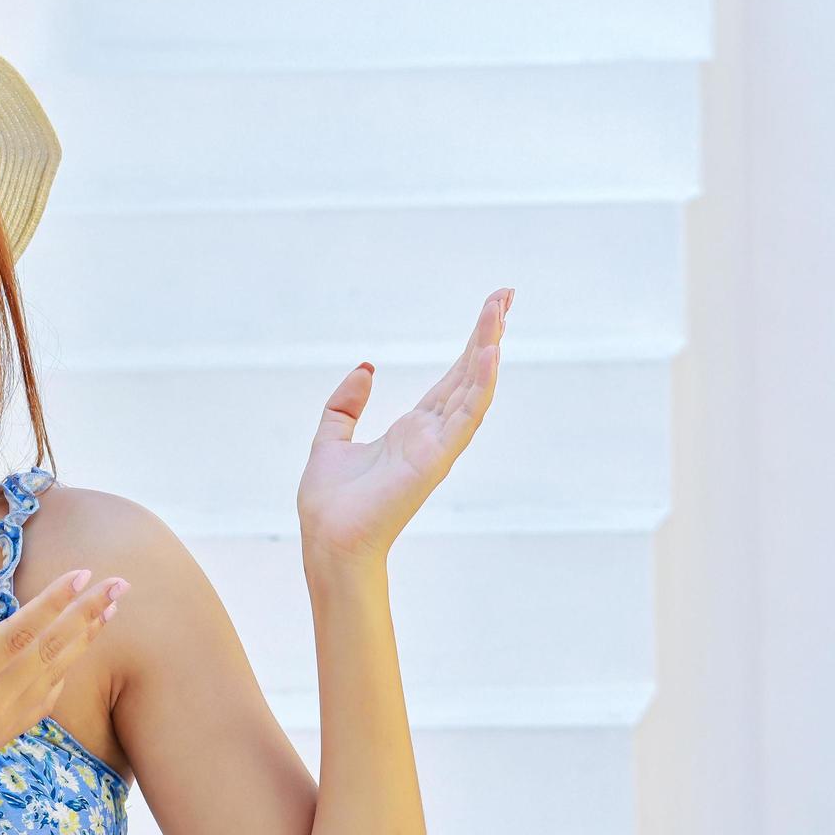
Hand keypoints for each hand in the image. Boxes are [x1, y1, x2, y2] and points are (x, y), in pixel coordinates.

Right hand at [0, 567, 128, 826]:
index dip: (52, 602)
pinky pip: (44, 701)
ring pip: (55, 674)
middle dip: (87, 614)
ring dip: (86, 639)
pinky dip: (67, 673)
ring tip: (112, 610)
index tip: (81, 574)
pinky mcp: (1, 737)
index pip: (17, 634)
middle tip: (121, 583)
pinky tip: (76, 656)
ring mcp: (1, 724)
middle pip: (50, 650)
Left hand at [297, 288, 511, 565]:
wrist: (328, 539)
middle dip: (487, 335)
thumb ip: (346, 404)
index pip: (450, 379)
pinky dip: (480, 385)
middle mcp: (431, 435)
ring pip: (472, 389)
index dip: (470, 345)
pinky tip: (490, 354)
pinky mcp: (435, 458)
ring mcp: (437, 446)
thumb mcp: (330, 437)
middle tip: (506, 295)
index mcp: (412, 430)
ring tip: (500, 312)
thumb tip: (366, 369)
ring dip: (488, 350)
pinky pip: (464, 416)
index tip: (489, 310)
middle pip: (467, 375)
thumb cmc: (330, 503)